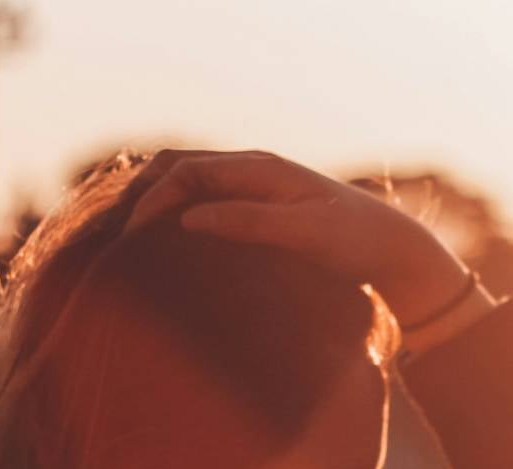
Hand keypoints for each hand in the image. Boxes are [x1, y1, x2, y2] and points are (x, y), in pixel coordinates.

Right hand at [121, 149, 474, 326]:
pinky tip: (168, 252)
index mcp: (261, 169)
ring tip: (131, 245)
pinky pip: (207, 207)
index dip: (153, 200)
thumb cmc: (357, 244)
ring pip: (190, 188)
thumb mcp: (305, 235)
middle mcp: (254, 173)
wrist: (397, 255)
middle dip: (144, 196)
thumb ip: (250, 222)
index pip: (186, 171)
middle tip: (115, 238)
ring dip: (159, 208)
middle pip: (179, 170)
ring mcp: (256, 192)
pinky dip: (178, 221)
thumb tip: (189, 219)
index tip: (132, 239)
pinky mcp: (260, 215)